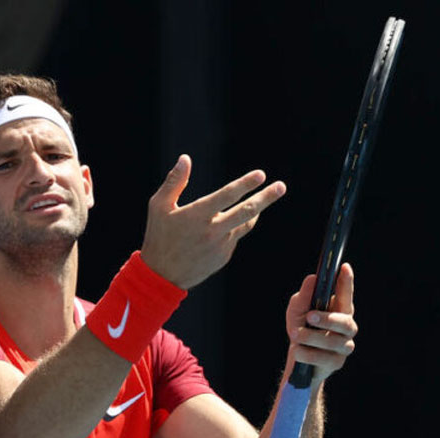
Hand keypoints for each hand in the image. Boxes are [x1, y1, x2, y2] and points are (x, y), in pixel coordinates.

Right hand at [140, 154, 285, 289]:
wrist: (162, 276)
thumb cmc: (158, 237)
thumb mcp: (158, 206)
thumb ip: (174, 182)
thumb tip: (185, 159)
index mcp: (197, 215)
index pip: (227, 195)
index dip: (245, 184)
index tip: (261, 175)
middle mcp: (212, 230)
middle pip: (246, 211)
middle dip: (266, 197)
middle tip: (281, 186)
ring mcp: (221, 245)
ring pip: (244, 224)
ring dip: (256, 211)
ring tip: (265, 199)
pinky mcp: (223, 256)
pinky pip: (233, 237)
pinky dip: (233, 228)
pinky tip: (225, 225)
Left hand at [286, 263, 357, 382]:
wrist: (298, 360)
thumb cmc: (301, 329)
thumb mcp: (297, 311)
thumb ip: (304, 297)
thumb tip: (312, 279)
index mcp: (339, 310)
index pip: (346, 294)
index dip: (346, 281)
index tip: (344, 267)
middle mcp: (346, 327)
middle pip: (345, 322)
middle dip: (328, 319)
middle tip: (309, 316)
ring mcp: (343, 346)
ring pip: (333, 341)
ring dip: (311, 336)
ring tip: (295, 335)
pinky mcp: (336, 362)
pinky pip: (323, 358)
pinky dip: (307, 353)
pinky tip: (297, 350)